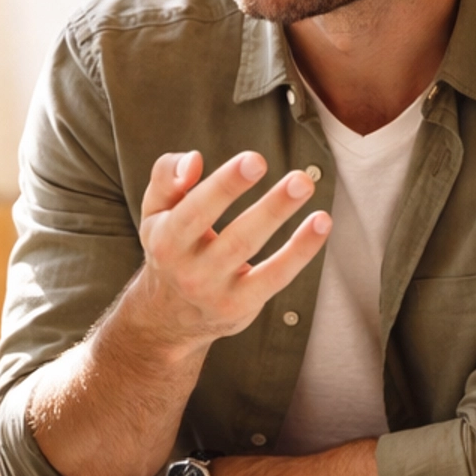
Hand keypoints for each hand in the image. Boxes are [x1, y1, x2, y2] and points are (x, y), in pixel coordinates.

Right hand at [129, 149, 330, 352]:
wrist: (169, 315)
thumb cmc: (170, 248)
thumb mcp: (155, 212)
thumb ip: (166, 177)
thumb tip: (193, 160)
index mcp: (166, 239)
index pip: (196, 210)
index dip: (225, 185)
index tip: (255, 160)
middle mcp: (189, 270)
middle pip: (235, 236)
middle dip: (269, 207)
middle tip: (299, 180)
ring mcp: (216, 291)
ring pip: (254, 252)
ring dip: (284, 219)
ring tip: (307, 188)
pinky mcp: (240, 305)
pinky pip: (276, 276)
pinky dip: (300, 250)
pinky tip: (321, 222)